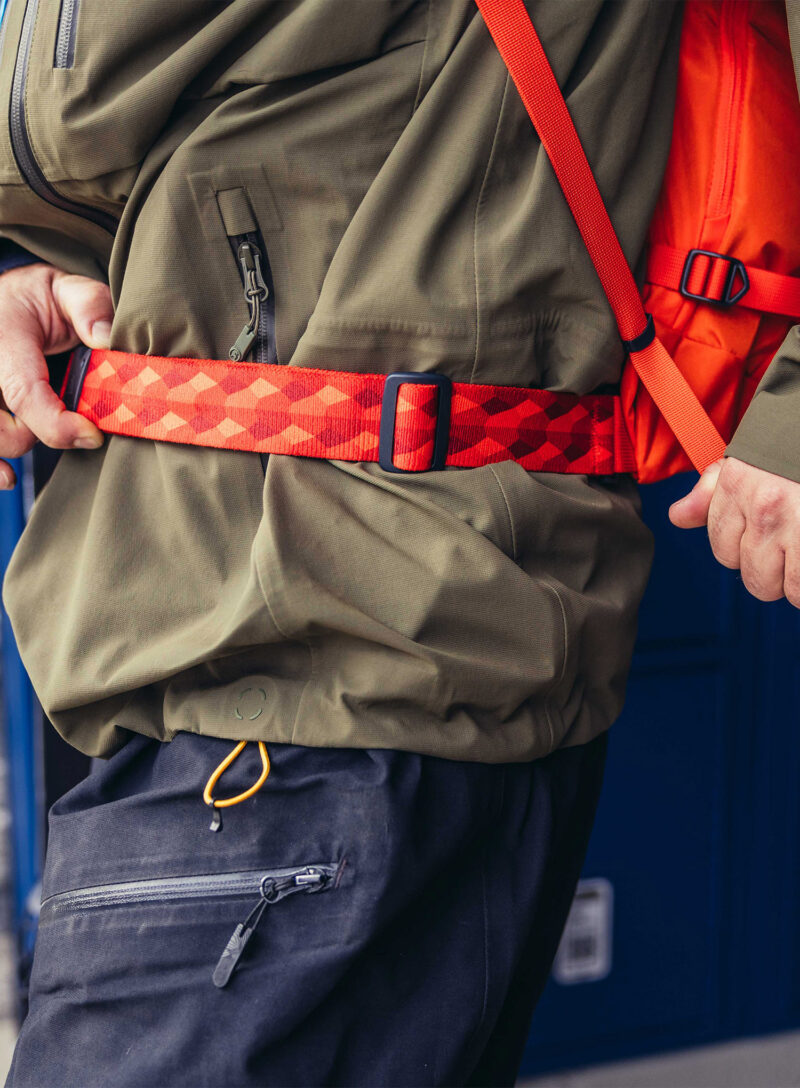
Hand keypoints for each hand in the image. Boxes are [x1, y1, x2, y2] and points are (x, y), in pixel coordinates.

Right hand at [0, 262, 112, 489]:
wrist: (8, 303)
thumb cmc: (39, 300)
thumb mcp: (65, 289)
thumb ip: (88, 305)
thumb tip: (106, 337)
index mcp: (3, 339)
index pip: (24, 392)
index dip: (58, 424)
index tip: (93, 434)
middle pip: (3, 429)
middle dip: (38, 434)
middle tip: (71, 417)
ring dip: (20, 445)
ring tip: (48, 433)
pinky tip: (8, 477)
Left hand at [669, 456, 799, 607]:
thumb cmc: (792, 441)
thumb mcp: (748, 458)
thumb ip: (712, 491)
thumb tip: (678, 517)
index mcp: (739, 486)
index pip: (724, 551)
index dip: (748, 550)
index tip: (770, 536)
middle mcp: (765, 508)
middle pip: (754, 579)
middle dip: (774, 572)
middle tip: (794, 547)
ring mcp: (797, 526)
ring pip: (786, 590)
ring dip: (798, 581)